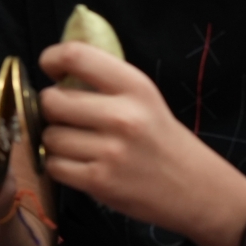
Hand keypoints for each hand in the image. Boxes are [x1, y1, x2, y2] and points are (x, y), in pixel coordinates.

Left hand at [39, 41, 245, 245]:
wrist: (197, 189)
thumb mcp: (143, 98)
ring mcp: (110, 151)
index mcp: (135, 87)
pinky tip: (80, 164)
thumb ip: (103, 79)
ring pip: (49, 135)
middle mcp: (123, 116)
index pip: (76, 56)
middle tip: (68, 116)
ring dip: (56, 140)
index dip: (52, 59)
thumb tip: (55, 62)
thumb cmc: (160, 138)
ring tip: (79, 144)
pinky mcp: (100, 181)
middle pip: (51, 100)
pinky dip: (59, 166)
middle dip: (52, 108)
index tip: (52, 70)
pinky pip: (53, 165)